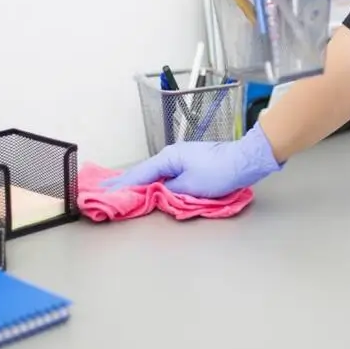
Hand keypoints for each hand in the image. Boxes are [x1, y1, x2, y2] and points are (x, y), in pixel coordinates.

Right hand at [99, 124, 282, 198]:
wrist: (244, 161)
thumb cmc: (219, 172)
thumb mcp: (190, 186)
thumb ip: (169, 191)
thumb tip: (156, 193)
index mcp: (168, 158)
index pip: (140, 174)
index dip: (122, 184)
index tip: (105, 190)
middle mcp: (172, 155)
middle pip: (144, 171)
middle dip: (125, 180)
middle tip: (105, 187)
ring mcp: (182, 158)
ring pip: (155, 172)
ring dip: (139, 180)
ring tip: (121, 187)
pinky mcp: (191, 163)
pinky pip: (166, 173)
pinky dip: (154, 180)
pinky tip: (149, 184)